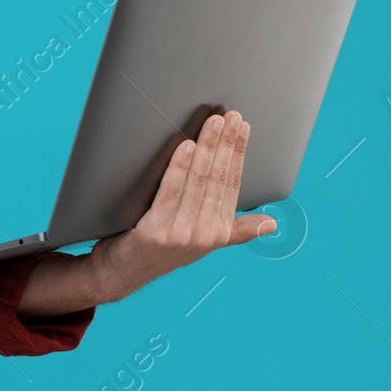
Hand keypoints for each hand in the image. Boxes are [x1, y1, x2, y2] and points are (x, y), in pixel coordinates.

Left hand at [87, 111, 277, 301]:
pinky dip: (179, 167)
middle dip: (226, 144)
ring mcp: (181, 234)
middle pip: (218, 178)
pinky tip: (186, 146)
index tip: (242, 127)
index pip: (232, 184)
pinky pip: (171, 192)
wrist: (119, 274)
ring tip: (213, 123)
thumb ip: (235, 230)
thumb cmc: (157, 250)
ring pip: (198, 181)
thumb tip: (271, 224)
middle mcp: (204, 234)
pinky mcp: (157, 233)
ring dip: (207, 148)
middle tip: (230, 116)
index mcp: (218, 232)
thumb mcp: (201, 241)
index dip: (238, 153)